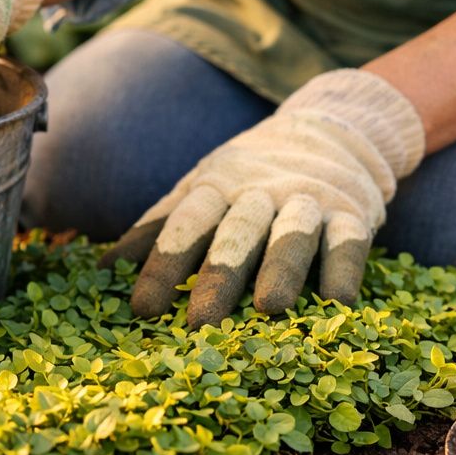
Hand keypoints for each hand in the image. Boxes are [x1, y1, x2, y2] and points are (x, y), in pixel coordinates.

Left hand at [103, 69, 425, 326]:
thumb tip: (100, 271)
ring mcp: (310, 200)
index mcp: (217, 184)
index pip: (185, 223)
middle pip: (237, 232)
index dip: (163, 264)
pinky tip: (338, 302)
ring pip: (294, 232)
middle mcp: (262, 190)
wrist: (333, 131)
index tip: (142, 308)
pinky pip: (350, 241)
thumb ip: (158, 228)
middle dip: (218, 275)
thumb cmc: (250, 179)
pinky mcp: (355, 214)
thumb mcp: (202, 189)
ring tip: (270, 307)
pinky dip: (344, 268)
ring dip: (281, 267)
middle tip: (199, 323)